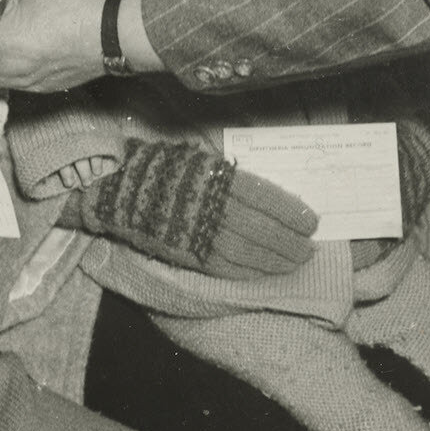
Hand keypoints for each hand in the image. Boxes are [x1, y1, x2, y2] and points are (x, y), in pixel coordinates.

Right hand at [58, 138, 318, 278]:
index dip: (291, 212)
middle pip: (261, 228)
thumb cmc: (163, 169)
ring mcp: (198, 233)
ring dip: (276, 259)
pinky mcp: (187, 254)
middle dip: (290, 241)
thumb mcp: (199, 158)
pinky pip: (225, 267)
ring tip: (296, 261)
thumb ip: (229, 172)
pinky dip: (249, 271)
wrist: (117, 192)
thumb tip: (266, 187)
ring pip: (248, 252)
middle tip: (310, 247)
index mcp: (215, 177)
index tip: (312, 220)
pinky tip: (266, 272)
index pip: (264, 197)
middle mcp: (210, 206)